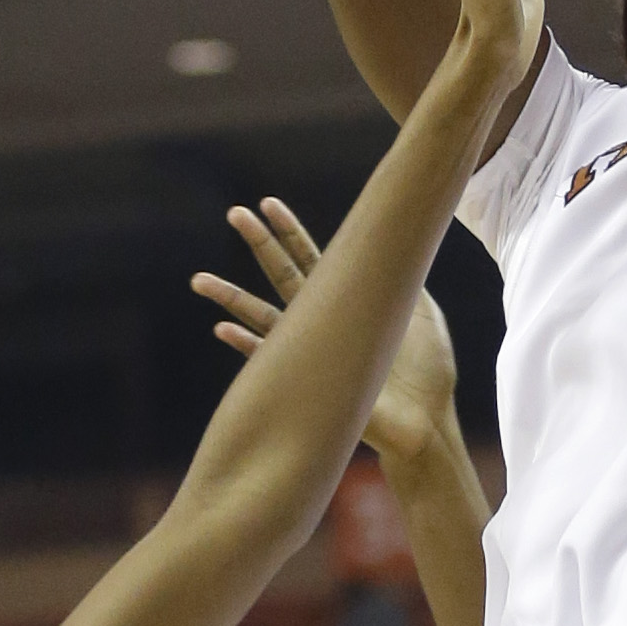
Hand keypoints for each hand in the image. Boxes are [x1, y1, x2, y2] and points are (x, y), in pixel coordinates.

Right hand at [195, 200, 461, 467]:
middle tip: (234, 214)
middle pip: (283, 274)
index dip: (290, 231)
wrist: (426, 421)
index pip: (313, 258)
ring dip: (232, 298)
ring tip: (199, 279)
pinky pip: (270, 359)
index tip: (268, 204)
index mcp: (348, 301)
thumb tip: (398, 245)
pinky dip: (248, 345)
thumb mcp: (422, 313)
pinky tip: (223, 330)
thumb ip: (405, 280)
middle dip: (259, 244)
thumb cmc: (427, 373)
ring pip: (264, 315)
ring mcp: (313, 350)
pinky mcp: (312, 380)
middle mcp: (323, 321)